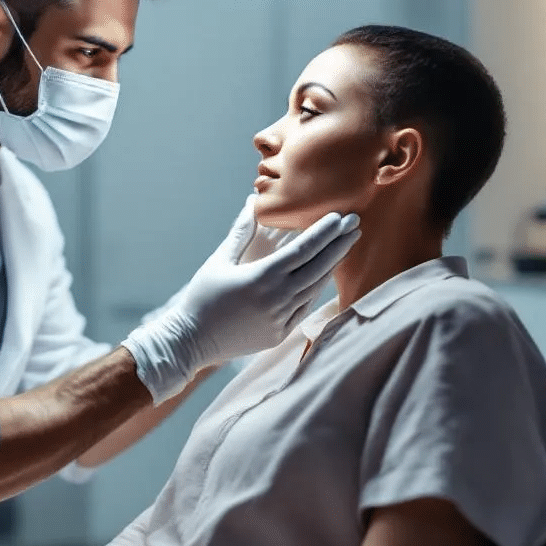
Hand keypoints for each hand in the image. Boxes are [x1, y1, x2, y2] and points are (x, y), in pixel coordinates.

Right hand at [123, 196, 359, 402]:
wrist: (190, 341)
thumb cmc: (201, 297)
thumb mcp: (220, 261)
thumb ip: (240, 233)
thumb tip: (252, 204)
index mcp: (262, 277)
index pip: (304, 249)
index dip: (325, 232)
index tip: (341, 217)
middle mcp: (276, 298)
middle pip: (318, 266)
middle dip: (339, 244)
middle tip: (355, 225)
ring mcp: (281, 319)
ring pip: (315, 288)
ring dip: (332, 265)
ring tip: (345, 246)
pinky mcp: (279, 334)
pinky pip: (304, 308)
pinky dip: (316, 289)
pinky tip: (324, 275)